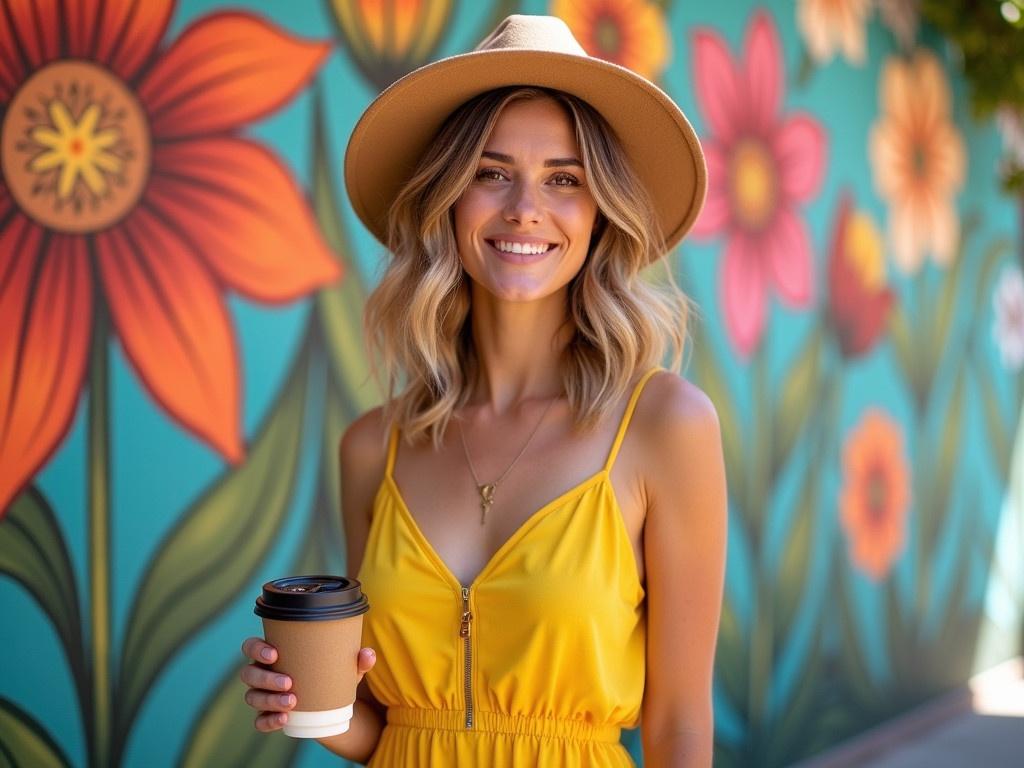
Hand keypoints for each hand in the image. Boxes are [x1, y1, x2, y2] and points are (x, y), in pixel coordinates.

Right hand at [239, 637, 376, 731]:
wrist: (331, 702)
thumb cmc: (330, 673)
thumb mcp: (344, 666)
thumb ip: (357, 660)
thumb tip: (368, 654)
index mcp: (274, 653)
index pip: (252, 646)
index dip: (256, 649)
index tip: (274, 654)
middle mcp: (263, 673)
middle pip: (249, 673)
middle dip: (266, 678)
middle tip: (289, 682)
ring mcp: (263, 696)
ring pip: (252, 697)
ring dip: (269, 700)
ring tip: (292, 702)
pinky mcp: (268, 716)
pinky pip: (259, 721)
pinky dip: (269, 721)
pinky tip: (284, 719)